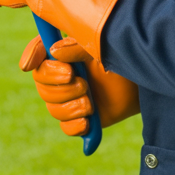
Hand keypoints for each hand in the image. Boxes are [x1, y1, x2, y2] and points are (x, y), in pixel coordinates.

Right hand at [20, 36, 139, 135]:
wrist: (145, 82)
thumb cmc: (123, 56)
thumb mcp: (101, 46)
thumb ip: (78, 47)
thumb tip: (54, 52)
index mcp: (65, 53)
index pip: (38, 52)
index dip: (31, 56)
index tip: (29, 65)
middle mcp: (63, 76)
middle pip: (41, 86)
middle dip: (60, 88)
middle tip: (83, 83)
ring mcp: (72, 98)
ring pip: (52, 108)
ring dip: (69, 107)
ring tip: (90, 102)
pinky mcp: (83, 117)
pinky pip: (66, 128)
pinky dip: (74, 126)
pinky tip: (87, 121)